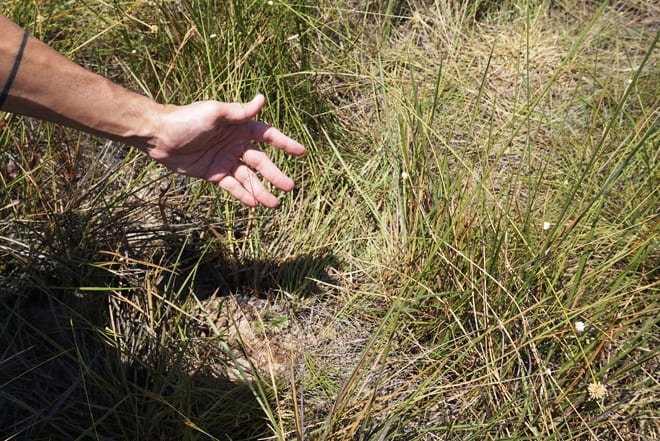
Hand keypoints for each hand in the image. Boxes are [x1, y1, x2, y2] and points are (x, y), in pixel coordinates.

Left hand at [147, 94, 304, 207]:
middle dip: (275, 174)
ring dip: (261, 190)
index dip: (284, 144)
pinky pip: (231, 186)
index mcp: (238, 126)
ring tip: (274, 204)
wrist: (158, 136)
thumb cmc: (186, 119)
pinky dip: (242, 195)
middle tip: (290, 187)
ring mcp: (225, 160)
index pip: (267, 135)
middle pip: (260, 162)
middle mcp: (235, 144)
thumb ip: (240, 112)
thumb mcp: (215, 113)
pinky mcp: (213, 174)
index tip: (300, 152)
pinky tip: (254, 204)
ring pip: (248, 178)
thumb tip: (262, 99)